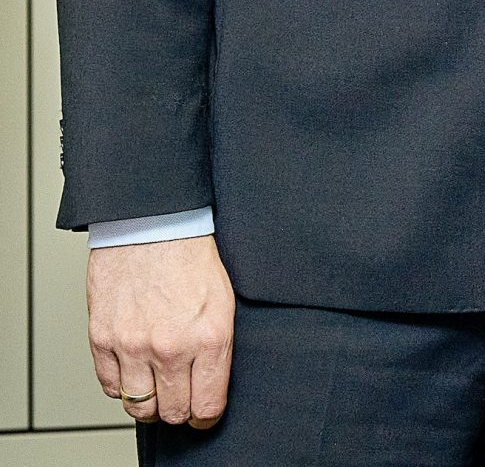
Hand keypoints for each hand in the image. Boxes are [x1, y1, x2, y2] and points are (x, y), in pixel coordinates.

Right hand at [88, 235, 233, 428]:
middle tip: (182, 400)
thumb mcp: (225, 304)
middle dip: (179, 411)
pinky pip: (110, 386)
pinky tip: (134, 372)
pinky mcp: (102, 340)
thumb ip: (217, 349)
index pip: (207, 404)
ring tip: (157, 388)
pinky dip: (122, 386)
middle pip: (172, 411)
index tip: (205, 413)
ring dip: (148, 403)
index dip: (207, 415)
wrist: (153, 227)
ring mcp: (133, 346)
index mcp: (209, 338)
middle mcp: (171, 347)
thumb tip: (211, 386)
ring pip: (138, 406)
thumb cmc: (192, 260)